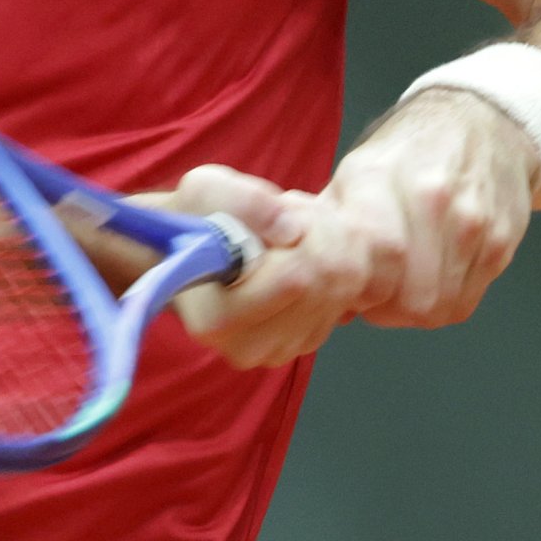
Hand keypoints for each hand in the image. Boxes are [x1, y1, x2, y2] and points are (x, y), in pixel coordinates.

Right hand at [143, 164, 372, 369]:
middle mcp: (246, 347)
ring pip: (345, 288)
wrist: (194, 249)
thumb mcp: (204, 190)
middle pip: (328, 282)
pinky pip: (347, 297)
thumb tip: (291, 230)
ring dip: (331, 246)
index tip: (284, 211)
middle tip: (293, 214)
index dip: (303, 234)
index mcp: (216, 319)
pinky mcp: (303, 342)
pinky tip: (303, 253)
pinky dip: (336, 265)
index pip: (296, 280)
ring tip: (292, 232)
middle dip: (321, 234)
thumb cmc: (196, 220)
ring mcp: (277, 350)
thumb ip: (244, 202)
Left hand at [322, 90, 536, 327]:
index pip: (368, 258)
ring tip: (401, 285)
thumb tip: (292, 264)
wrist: (485, 121)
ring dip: (412, 309)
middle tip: (374, 291)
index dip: (356, 288)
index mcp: (378, 176)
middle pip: (407, 295)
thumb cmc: (411, 150)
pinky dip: (443, 302)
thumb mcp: (356, 169)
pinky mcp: (500, 243)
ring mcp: (471, 223)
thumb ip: (325, 222)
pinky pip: (465, 302)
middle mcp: (430, 198)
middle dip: (383, 306)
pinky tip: (431, 278)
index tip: (348, 286)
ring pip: (437, 306)